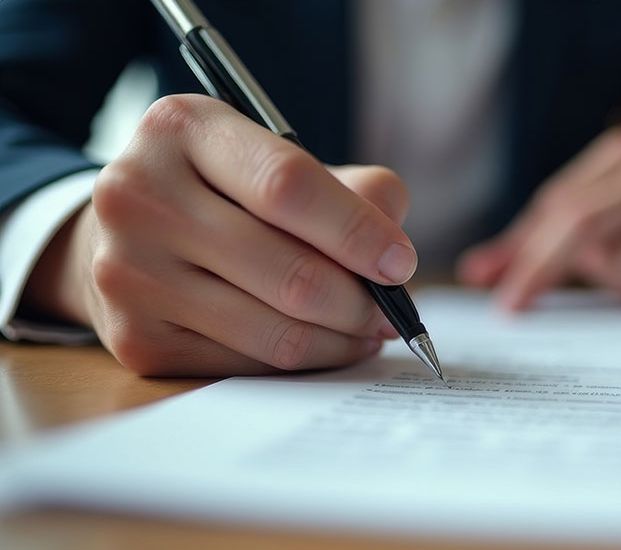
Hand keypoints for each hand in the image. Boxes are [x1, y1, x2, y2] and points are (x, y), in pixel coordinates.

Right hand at [23, 94, 416, 375]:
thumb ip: (354, 190)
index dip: (358, 231)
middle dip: (360, 302)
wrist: (131, 233)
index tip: (401, 263)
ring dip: (340, 339)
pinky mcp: (133, 337)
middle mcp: (139, 194)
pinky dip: (301, 360)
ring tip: (366, 329)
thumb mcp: (281, 162)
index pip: (288, 184)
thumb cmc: (229, 193)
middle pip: (290, 271)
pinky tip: (321, 343)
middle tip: (392, 313)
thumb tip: (394, 253)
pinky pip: (247, 364)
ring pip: (274, 329)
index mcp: (183, 128)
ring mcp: (127, 271)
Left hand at [457, 125, 620, 309]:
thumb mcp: (586, 220)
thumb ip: (528, 243)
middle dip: (540, 268)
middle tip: (513, 304)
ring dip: (607, 282)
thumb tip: (475, 272)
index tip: (501, 293)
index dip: (523, 250)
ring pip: (613, 263)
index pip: (557, 203)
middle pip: (580, 223)